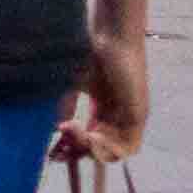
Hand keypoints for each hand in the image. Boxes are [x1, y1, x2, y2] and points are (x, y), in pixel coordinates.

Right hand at [59, 21, 148, 163]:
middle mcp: (116, 118)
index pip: (88, 141)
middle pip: (99, 151)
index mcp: (100, 112)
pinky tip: (91, 136)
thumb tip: (53, 129)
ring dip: (92, 152)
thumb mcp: (71, 85)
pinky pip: (128, 148)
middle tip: (61, 145)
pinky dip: (109, 150)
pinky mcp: (139, 116)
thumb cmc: (89, 55)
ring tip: (78, 134)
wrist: (110, 39)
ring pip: (114, 153)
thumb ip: (63, 107)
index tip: (53, 152)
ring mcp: (129, 119)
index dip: (71, 150)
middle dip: (78, 153)